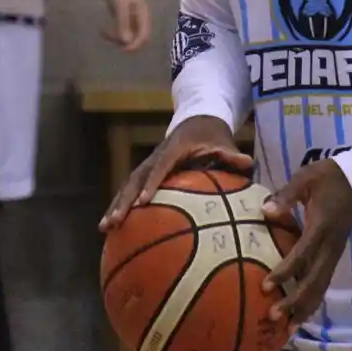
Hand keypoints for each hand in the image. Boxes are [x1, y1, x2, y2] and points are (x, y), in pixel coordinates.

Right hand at [99, 115, 251, 230]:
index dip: (151, 183)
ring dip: (116, 205)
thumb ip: (232, 155)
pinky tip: (114, 228)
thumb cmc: (212, 137)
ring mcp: (148, 165)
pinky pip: (130, 190)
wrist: (198, 122)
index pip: (161, 167)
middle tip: (113, 222)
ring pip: (127, 185)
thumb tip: (247, 163)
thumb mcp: (224, 144)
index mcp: (173, 150)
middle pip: (134, 179)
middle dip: (123, 201)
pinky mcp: (146, 173)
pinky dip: (121, 206)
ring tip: (104, 228)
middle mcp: (155, 157)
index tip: (143, 202)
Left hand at [101, 0, 150, 51]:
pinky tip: (103, 30)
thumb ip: (124, 23)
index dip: (135, 45)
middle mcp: (140, 19)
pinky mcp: (125, 18)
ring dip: (116, 37)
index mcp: (144, 16)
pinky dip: (113, 32)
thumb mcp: (121, 6)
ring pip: (127, 35)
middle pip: (136, 38)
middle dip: (123, 42)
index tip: (122, 49)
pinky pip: (121, 30)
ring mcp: (133, 19)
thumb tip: (126, 42)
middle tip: (109, 37)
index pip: (144, 36)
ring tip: (103, 32)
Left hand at [261, 158, 351, 325]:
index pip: (302, 255)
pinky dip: (313, 300)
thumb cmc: (328, 177)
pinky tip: (301, 314)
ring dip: (305, 307)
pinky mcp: (335, 255)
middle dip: (295, 301)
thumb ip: (286, 195)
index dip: (285, 272)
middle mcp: (331, 245)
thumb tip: (265, 212)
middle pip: (314, 280)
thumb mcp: (306, 178)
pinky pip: (324, 282)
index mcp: (321, 227)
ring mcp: (335, 252)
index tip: (266, 286)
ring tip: (288, 328)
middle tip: (273, 315)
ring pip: (322, 286)